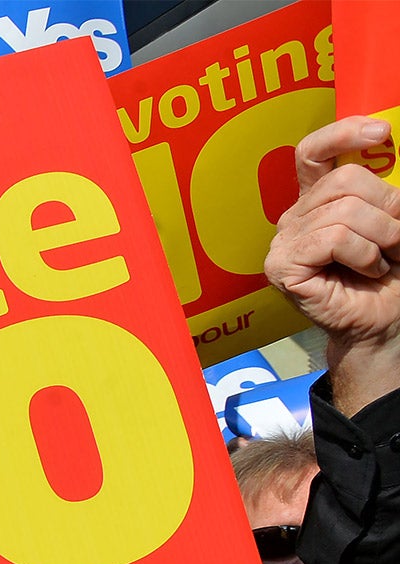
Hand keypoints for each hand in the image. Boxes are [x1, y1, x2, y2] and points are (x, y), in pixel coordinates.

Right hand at [267, 116, 399, 411]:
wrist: (383, 323)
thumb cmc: (391, 273)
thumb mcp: (396, 219)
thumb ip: (391, 190)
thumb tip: (394, 149)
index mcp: (319, 199)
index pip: (314, 152)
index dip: (343, 133)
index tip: (382, 132)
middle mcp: (296, 217)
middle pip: (344, 181)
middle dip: (387, 205)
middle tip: (399, 236)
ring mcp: (285, 243)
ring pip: (343, 211)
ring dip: (382, 236)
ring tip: (384, 259)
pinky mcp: (283, 268)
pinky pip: (333, 239)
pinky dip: (364, 254)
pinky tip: (367, 271)